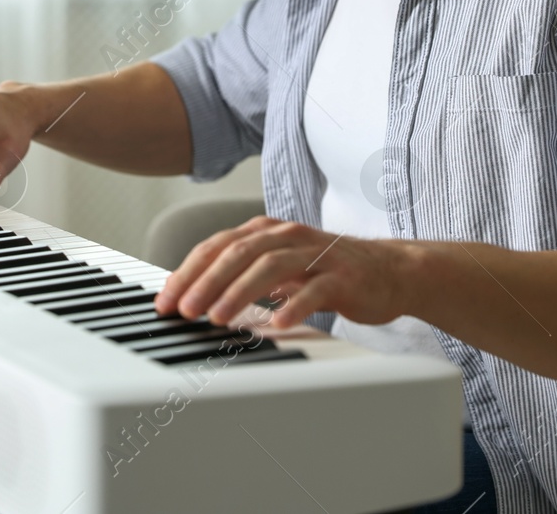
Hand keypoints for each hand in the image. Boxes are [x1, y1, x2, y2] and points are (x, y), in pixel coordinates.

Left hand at [152, 216, 414, 329]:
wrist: (390, 270)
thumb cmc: (327, 272)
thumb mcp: (279, 267)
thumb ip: (242, 274)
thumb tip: (195, 295)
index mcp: (268, 232)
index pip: (218, 246)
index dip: (188, 272)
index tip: (167, 300)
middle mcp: (289, 236)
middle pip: (238, 252)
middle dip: (206, 281)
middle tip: (184, 310)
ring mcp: (317, 254)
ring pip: (271, 266)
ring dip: (239, 292)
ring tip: (218, 317)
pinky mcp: (343, 276)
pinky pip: (315, 290)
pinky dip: (293, 306)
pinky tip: (276, 324)